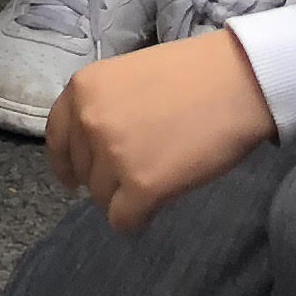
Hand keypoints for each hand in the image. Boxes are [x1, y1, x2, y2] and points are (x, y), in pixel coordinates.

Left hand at [46, 32, 277, 229]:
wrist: (238, 82)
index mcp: (82, 89)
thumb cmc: (192, 74)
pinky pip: (123, 221)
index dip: (66, 162)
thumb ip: (103, 107)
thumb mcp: (127, 77)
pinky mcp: (142, 187)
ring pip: (102, 200)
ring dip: (124, 198)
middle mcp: (89, 121)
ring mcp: (113, 155)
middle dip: (105, 179)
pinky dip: (137, 221)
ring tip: (157, 180)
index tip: (73, 179)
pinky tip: (156, 207)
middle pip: (83, 172)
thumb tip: (93, 148)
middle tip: (137, 173)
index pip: (56, 138)